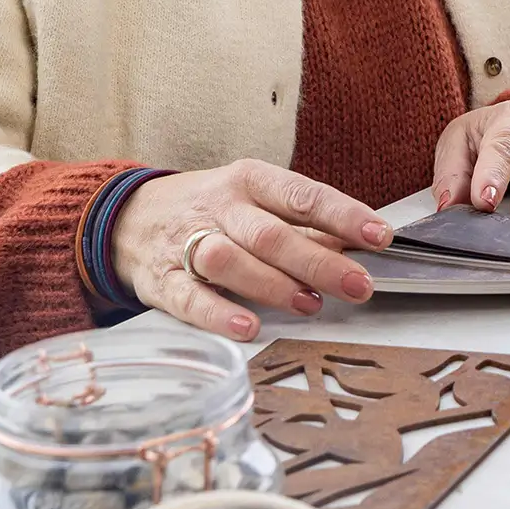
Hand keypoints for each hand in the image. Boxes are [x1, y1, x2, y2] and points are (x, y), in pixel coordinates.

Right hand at [111, 160, 391, 342]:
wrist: (129, 216)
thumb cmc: (213, 211)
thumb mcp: (257, 202)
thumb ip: (304, 226)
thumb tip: (360, 246)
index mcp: (250, 180)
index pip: (303, 196)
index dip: (344, 216)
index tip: (380, 236)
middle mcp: (221, 207)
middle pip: (272, 234)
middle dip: (319, 262)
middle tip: (358, 285)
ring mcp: (187, 241)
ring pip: (230, 260)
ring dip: (273, 285)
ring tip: (310, 305)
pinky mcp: (161, 279)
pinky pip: (189, 297)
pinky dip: (218, 314)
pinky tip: (247, 328)